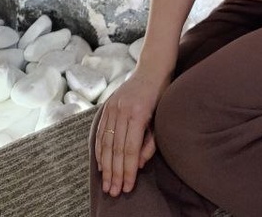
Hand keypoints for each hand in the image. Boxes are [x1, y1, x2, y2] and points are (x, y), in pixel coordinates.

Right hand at [93, 67, 169, 196]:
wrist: (152, 68)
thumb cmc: (161, 95)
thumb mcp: (161, 119)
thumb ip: (149, 142)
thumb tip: (137, 164)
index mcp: (137, 114)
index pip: (129, 149)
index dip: (127, 170)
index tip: (128, 187)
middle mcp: (122, 110)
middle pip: (115, 149)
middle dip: (115, 173)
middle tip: (114, 192)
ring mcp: (112, 107)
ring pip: (105, 142)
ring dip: (105, 166)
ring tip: (106, 184)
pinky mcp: (107, 106)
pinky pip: (100, 132)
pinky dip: (99, 150)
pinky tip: (101, 165)